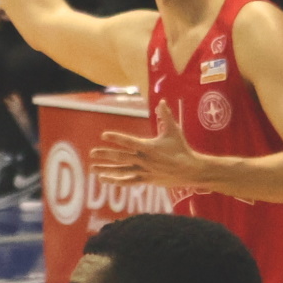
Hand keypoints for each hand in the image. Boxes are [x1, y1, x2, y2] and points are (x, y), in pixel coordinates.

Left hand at [88, 101, 212, 192]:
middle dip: (105, 155)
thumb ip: (166, 116)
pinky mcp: (146, 180)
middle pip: (121, 157)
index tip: (104, 135)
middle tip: (91, 153)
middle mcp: (144, 160)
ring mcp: (144, 171)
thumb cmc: (181, 149)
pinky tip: (104, 179)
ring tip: (93, 168)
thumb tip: (162, 101)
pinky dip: (116, 180)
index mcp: (149, 147)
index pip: (129, 142)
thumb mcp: (174, 131)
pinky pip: (128, 181)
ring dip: (106, 170)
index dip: (116, 138)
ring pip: (122, 171)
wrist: (191, 170)